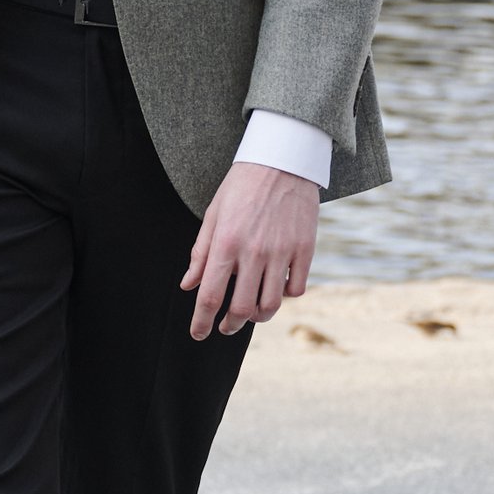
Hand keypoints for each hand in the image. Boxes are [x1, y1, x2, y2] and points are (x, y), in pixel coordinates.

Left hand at [181, 163, 318, 340]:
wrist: (282, 160)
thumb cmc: (241, 186)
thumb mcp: (213, 215)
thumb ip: (201, 254)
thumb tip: (188, 285)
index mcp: (226, 244)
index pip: (210, 296)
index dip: (201, 322)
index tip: (199, 334)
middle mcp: (254, 252)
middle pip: (241, 309)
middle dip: (230, 325)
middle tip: (225, 326)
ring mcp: (282, 252)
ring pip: (271, 305)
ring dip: (258, 317)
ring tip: (250, 313)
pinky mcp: (305, 249)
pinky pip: (296, 288)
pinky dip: (285, 296)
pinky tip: (276, 289)